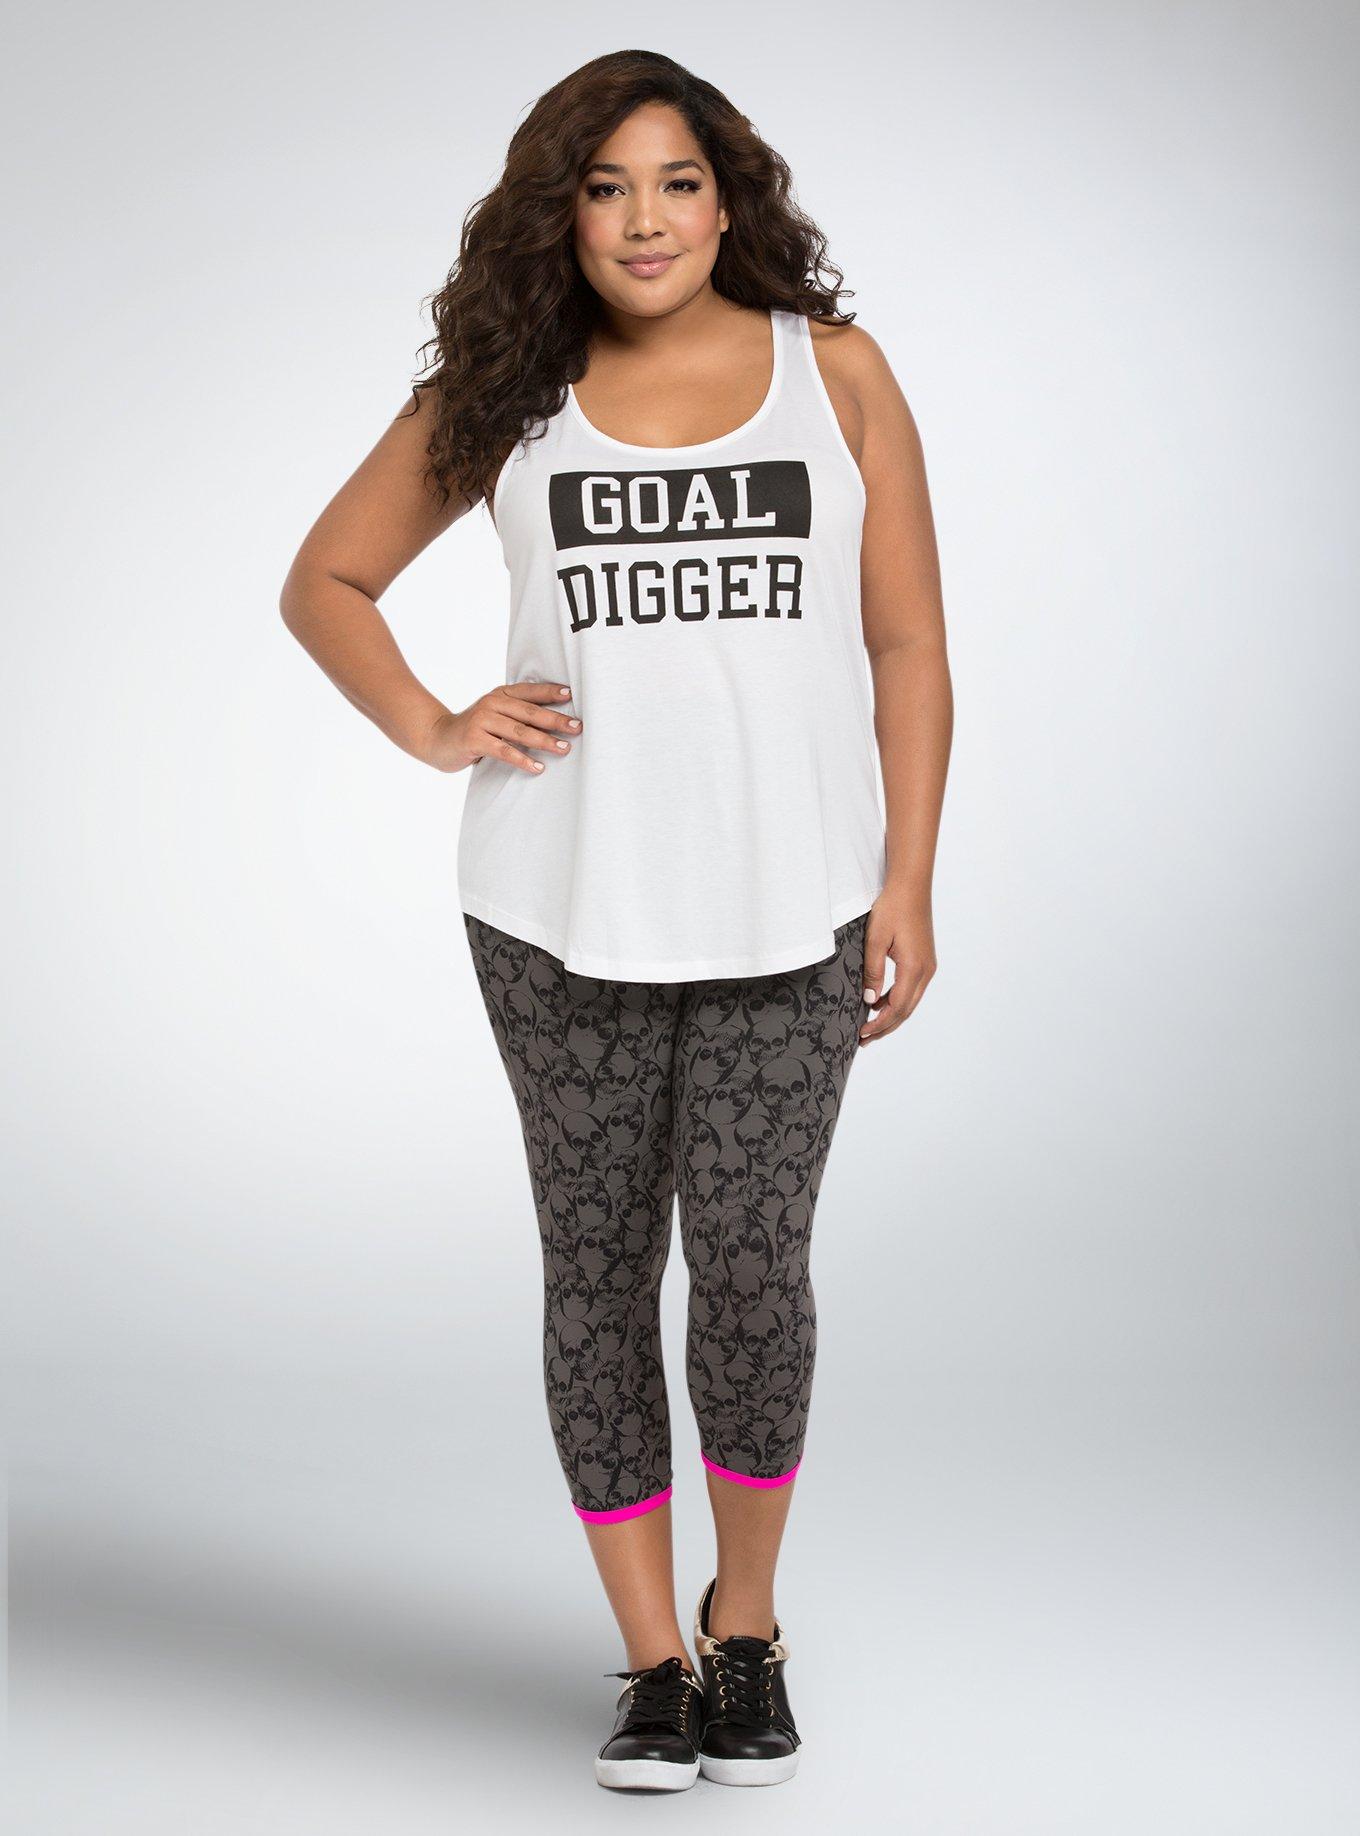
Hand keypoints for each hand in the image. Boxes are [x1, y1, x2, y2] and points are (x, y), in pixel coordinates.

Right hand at [422, 679, 580, 773]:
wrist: (437, 739)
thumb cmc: (474, 729)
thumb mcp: (494, 715)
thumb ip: (516, 714)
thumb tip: (554, 722)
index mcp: (499, 695)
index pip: (530, 691)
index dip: (551, 692)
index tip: (572, 695)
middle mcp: (491, 704)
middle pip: (529, 712)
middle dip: (556, 720)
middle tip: (577, 727)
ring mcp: (481, 721)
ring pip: (519, 732)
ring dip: (544, 741)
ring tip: (564, 748)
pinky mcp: (474, 740)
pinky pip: (503, 751)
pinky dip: (522, 760)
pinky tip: (537, 767)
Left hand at [859, 886, 936, 1043]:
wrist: (910, 885)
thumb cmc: (892, 908)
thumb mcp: (875, 940)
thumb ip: (873, 972)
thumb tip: (870, 1001)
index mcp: (914, 968)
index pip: (897, 1007)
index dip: (880, 1024)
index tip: (862, 1034)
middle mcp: (926, 971)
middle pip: (906, 1010)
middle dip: (885, 1027)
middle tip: (864, 1040)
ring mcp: (928, 966)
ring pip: (910, 1001)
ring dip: (891, 1015)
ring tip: (870, 1026)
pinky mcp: (925, 960)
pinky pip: (912, 989)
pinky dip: (897, 1000)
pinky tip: (880, 1003)